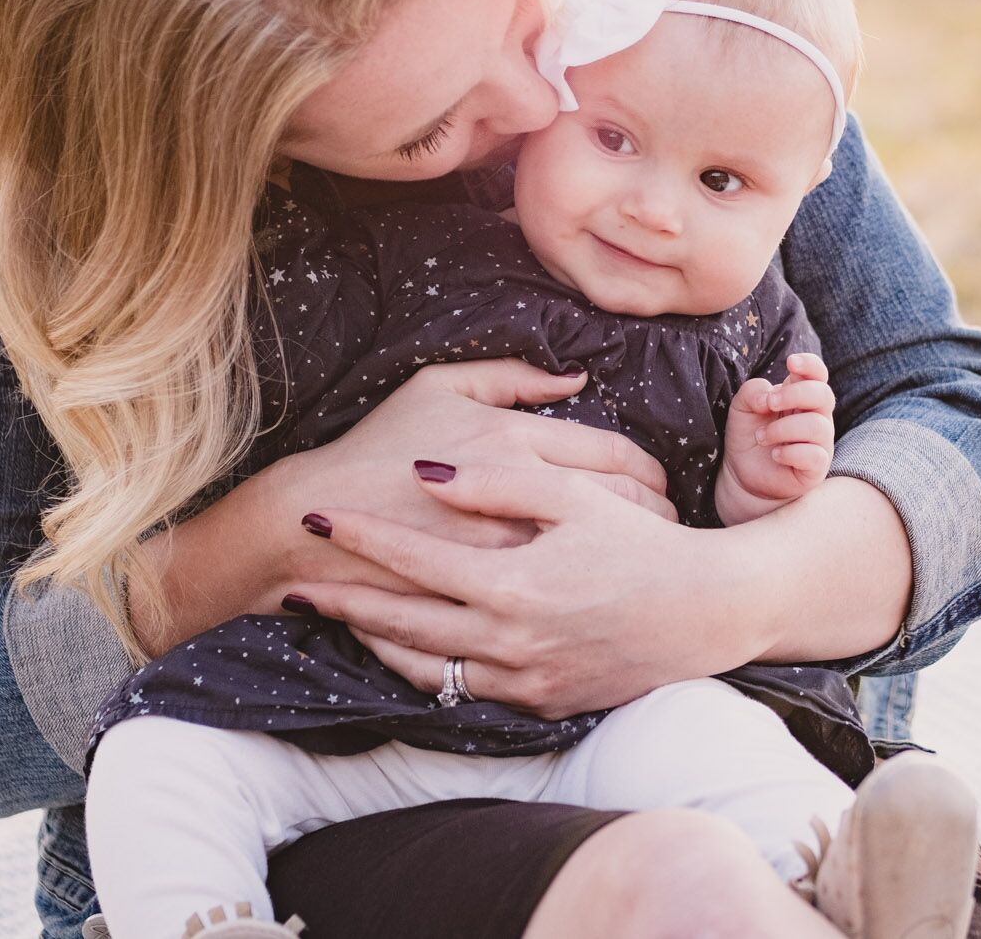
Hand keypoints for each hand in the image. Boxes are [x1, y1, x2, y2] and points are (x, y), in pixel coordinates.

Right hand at [256, 358, 673, 603]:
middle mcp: (518, 500)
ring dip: (637, 552)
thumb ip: (512, 377)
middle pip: (623, 506)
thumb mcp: (439, 388)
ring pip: (605, 555)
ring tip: (652, 555)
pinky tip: (610, 590)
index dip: (648, 469)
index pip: (614, 455)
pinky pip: (568, 595)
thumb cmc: (377, 449)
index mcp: (512, 442)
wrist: (310, 530)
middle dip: (657, 512)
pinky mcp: (488, 603)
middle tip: (670, 517)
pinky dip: (598, 592)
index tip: (659, 481)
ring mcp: (506, 557)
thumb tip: (575, 378)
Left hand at [285, 468, 766, 718]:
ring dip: (375, 639)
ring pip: (424, 667)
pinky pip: (463, 690)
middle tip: (296, 579)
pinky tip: (407, 646)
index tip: (320, 515)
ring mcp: (523, 680)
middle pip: (401, 622)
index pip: (413, 559)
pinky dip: (424, 668)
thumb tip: (427, 474)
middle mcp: (509, 642)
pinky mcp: (540, 702)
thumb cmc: (646, 544)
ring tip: (339, 613)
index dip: (361, 537)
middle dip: (343, 598)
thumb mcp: (578, 497)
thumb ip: (499, 482)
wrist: (708, 613)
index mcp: (512, 586)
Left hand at [713, 352, 835, 525]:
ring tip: (762, 437)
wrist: (743, 475)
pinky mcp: (816, 468)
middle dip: (794, 395)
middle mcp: (816, 417)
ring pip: (817, 426)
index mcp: (801, 397)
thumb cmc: (748, 436)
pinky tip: (775, 454)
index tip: (790, 362)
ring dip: (783, 428)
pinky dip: (790, 452)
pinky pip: (814, 455)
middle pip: (823, 395)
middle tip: (769, 404)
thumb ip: (753, 392)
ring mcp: (819, 443)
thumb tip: (768, 396)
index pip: (818, 374)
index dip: (810, 364)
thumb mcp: (742, 408)